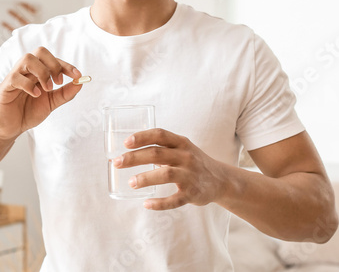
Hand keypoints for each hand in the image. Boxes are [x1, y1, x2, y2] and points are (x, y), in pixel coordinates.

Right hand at [0, 46, 82, 140]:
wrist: (12, 128)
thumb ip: (65, 93)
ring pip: (27, 59)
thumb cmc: (29, 112)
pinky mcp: (5, 87)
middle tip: (59, 82)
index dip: (66, 65)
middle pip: (40, 51)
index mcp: (37, 72)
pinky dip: (29, 85)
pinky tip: (36, 95)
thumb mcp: (52, 103)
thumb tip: (80, 82)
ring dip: (42, 73)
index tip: (77, 75)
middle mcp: (26, 70)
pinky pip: (16, 77)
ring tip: (48, 89)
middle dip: (54, 65)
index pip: (52, 59)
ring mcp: (14, 76)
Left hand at [112, 128, 227, 209]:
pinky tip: (147, 204)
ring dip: (145, 178)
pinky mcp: (192, 193)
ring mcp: (190, 175)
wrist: (222, 180)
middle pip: (157, 154)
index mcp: (181, 143)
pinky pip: (175, 199)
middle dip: (134, 158)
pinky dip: (160, 203)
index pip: (160, 135)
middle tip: (117, 162)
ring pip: (165, 174)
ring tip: (131, 182)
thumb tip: (128, 153)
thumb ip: (161, 148)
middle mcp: (186, 157)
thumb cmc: (193, 162)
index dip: (142, 137)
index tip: (126, 142)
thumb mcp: (182, 149)